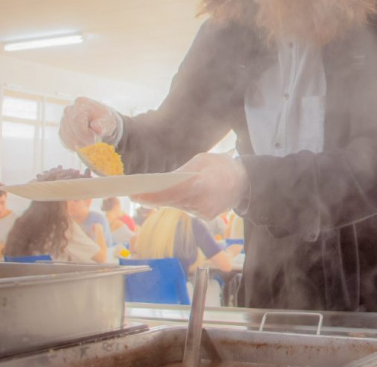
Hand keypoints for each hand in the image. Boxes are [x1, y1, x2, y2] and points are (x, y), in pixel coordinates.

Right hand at [59, 97, 120, 149]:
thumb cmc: (104, 120)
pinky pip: (65, 141)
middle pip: (71, 130)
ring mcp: (63, 120)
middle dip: (83, 140)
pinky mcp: (62, 130)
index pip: (77, 120)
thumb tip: (96, 128)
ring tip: (90, 142)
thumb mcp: (108, 121)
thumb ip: (103, 124)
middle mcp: (69, 110)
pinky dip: (75, 145)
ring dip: (80, 143)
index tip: (93, 141)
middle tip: (94, 143)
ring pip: (68, 137)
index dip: (84, 133)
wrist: (100, 122)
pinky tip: (84, 143)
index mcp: (81, 103)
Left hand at [131, 153, 247, 219]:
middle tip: (131, 191)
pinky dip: (174, 201)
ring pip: (175, 205)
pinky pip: (183, 207)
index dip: (153, 194)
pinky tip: (164, 196)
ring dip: (160, 199)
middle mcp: (202, 203)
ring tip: (142, 192)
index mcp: (203, 185)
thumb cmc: (221, 166)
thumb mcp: (201, 161)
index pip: (173, 191)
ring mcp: (203, 213)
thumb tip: (161, 183)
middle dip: (151, 196)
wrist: (245, 182)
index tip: (135, 193)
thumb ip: (181, 174)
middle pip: (170, 200)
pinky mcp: (203, 217)